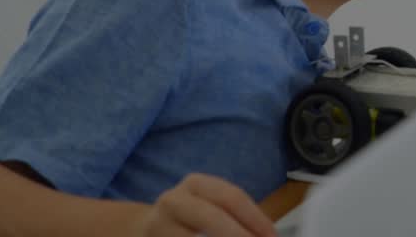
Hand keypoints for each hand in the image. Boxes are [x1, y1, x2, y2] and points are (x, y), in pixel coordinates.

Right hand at [136, 173, 276, 236]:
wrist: (147, 229)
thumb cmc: (191, 218)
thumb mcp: (211, 206)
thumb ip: (237, 218)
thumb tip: (268, 236)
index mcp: (196, 184)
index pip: (232, 198)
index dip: (256, 219)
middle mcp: (174, 200)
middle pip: (212, 217)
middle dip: (239, 235)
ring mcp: (158, 224)